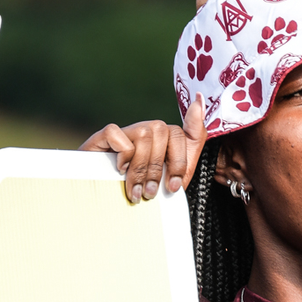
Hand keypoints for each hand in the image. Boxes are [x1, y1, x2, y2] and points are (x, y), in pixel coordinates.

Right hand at [79, 96, 208, 202]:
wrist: (107, 201)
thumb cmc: (145, 186)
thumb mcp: (176, 172)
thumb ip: (193, 136)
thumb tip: (199, 99)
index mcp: (164, 137)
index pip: (179, 134)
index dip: (179, 162)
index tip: (174, 187)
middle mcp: (146, 129)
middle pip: (161, 133)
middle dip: (158, 169)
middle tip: (150, 194)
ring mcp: (125, 132)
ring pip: (143, 134)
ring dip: (140, 167)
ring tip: (136, 190)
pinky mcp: (103, 136)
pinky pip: (116, 133)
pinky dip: (122, 153)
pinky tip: (120, 170)